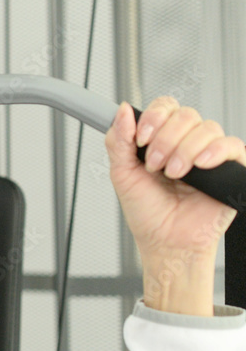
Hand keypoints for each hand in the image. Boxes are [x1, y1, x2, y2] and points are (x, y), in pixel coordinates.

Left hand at [106, 97, 245, 261]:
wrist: (166, 242)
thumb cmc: (148, 213)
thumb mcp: (123, 174)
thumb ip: (119, 141)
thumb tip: (122, 110)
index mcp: (163, 140)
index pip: (165, 108)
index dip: (154, 117)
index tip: (141, 139)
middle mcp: (187, 143)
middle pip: (186, 114)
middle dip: (165, 139)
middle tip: (154, 165)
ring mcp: (210, 154)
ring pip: (207, 128)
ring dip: (184, 150)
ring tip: (174, 175)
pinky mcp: (231, 168)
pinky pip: (232, 145)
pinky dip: (214, 151)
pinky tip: (200, 166)